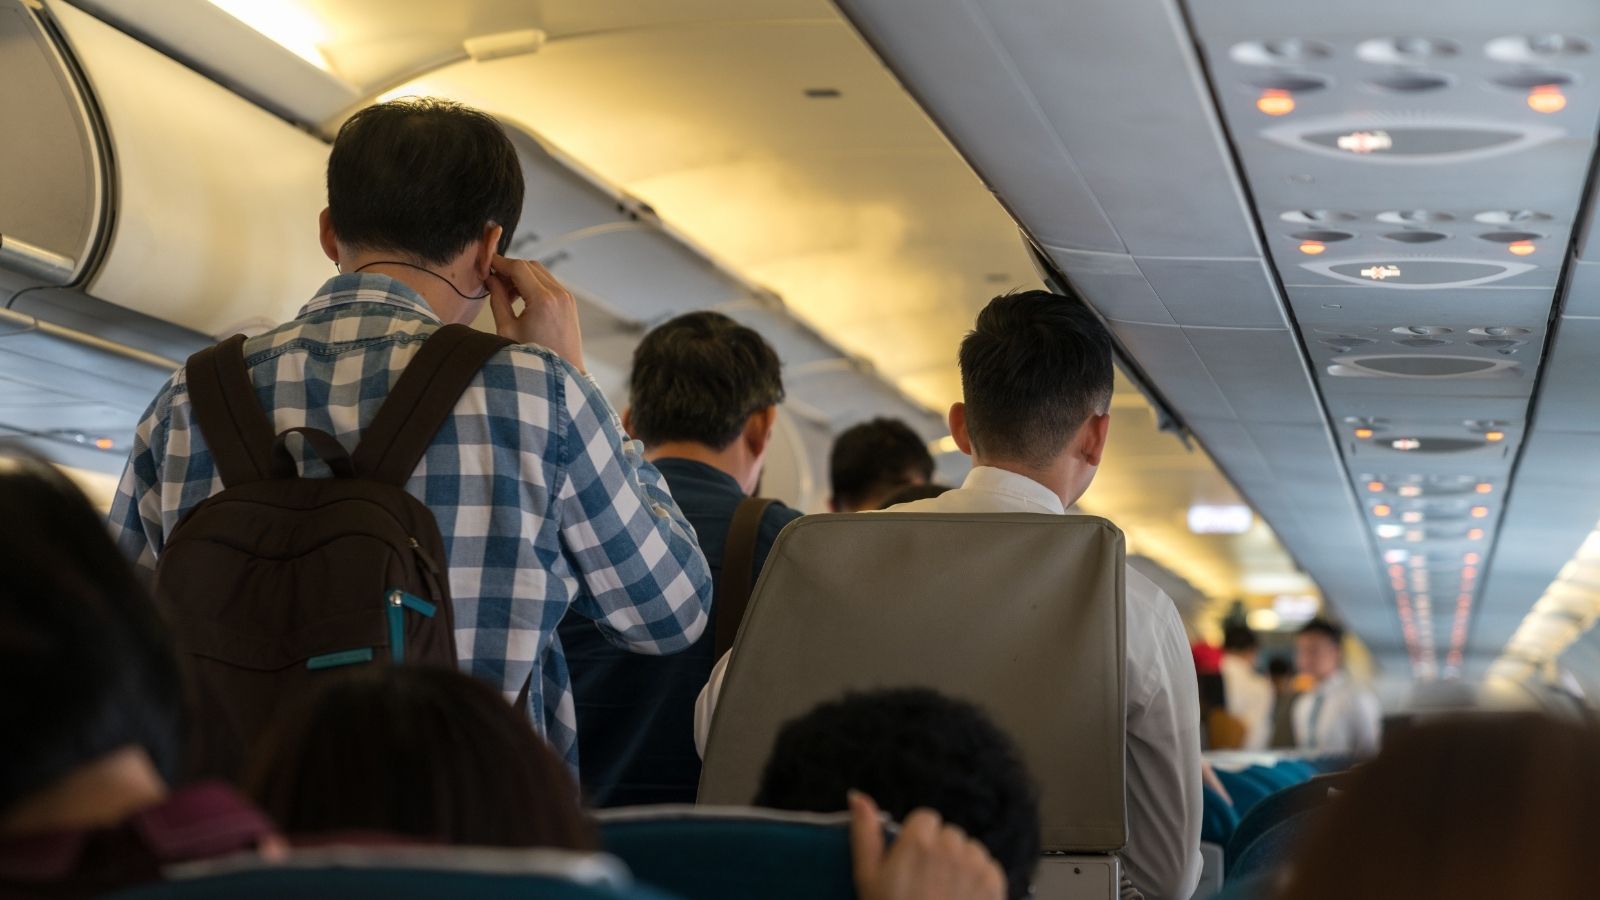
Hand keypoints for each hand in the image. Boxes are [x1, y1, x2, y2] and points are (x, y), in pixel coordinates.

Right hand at [487, 255, 584, 371]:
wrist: (560, 375)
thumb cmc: (532, 360)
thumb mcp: (507, 329)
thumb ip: (497, 300)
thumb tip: (491, 280)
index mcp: (543, 300)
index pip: (518, 267)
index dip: (500, 263)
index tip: (487, 264)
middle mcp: (559, 295)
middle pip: (530, 266)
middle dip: (510, 269)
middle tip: (493, 281)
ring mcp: (567, 298)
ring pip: (540, 272)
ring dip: (522, 276)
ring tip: (506, 294)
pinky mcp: (569, 303)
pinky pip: (549, 283)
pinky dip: (534, 284)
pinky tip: (521, 299)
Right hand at [850, 791, 1005, 899]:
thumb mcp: (867, 877)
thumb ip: (865, 833)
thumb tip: (858, 797)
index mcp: (918, 841)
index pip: (926, 818)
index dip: (918, 840)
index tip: (913, 862)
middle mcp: (950, 847)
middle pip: (949, 834)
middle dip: (940, 851)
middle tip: (927, 882)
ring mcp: (975, 865)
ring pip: (970, 849)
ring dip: (962, 864)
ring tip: (946, 892)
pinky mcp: (994, 884)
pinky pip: (989, 867)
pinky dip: (980, 879)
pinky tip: (963, 898)